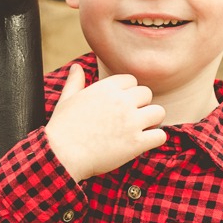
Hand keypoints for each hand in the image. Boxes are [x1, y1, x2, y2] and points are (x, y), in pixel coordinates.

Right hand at [44, 63, 165, 181]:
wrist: (63, 155)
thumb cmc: (62, 129)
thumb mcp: (67, 100)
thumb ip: (75, 82)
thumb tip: (76, 67)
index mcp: (106, 88)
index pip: (132, 80)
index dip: (128, 93)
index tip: (121, 105)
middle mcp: (121, 101)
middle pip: (147, 94)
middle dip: (141, 105)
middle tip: (131, 119)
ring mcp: (131, 122)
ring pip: (158, 112)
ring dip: (152, 120)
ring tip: (141, 129)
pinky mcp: (136, 143)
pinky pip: (160, 135)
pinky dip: (155, 139)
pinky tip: (144, 143)